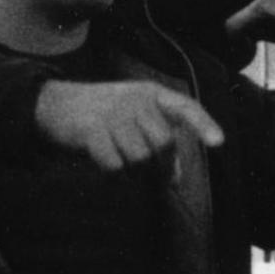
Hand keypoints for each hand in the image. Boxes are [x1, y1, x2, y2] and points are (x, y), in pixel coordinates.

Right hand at [31, 79, 223, 170]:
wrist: (55, 105)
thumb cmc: (102, 117)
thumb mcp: (132, 116)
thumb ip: (157, 139)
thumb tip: (176, 179)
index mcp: (150, 93)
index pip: (185, 107)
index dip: (204, 124)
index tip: (219, 143)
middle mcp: (134, 99)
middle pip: (164, 143)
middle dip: (164, 168)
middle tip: (156, 180)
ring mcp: (113, 113)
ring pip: (140, 158)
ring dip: (134, 171)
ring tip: (122, 163)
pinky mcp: (92, 130)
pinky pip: (115, 165)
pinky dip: (113, 173)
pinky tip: (103, 163)